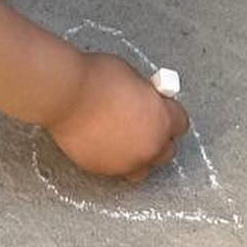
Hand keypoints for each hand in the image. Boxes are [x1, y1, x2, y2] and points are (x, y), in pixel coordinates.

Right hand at [48, 51, 189, 179]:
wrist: (66, 95)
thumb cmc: (97, 79)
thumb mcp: (132, 77)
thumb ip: (146, 95)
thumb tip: (146, 101)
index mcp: (162, 119)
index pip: (181, 124)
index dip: (171, 115)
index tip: (162, 111)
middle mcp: (150, 146)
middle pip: (167, 151)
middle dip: (159, 139)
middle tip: (145, 126)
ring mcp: (127, 161)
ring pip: (143, 167)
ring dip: (139, 156)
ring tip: (126, 140)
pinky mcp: (104, 169)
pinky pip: (116, 168)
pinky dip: (113, 158)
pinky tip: (103, 142)